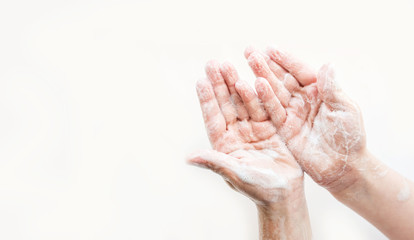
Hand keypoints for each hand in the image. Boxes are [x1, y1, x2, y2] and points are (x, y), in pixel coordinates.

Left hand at [188, 60, 303, 204]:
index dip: (207, 100)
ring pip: (244, 102)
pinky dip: (261, 93)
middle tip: (213, 63)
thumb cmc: (259, 189)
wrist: (286, 194)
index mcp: (224, 144)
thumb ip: (216, 162)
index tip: (201, 80)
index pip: (213, 118)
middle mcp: (237, 133)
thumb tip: (189, 158)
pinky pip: (265, 107)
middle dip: (219, 85)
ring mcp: (254, 129)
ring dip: (237, 84)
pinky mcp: (271, 127)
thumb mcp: (236, 174)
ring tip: (230, 64)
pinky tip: (255, 76)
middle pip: (226, 105)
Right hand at [245, 47, 366, 192]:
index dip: (286, 60)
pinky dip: (262, 99)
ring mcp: (292, 113)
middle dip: (266, 65)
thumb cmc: (349, 138)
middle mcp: (303, 100)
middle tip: (250, 51)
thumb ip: (332, 89)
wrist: (342, 167)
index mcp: (319, 91)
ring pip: (274, 92)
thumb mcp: (344, 110)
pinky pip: (271, 111)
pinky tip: (252, 86)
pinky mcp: (284, 128)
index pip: (300, 71)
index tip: (270, 48)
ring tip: (247, 64)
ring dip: (260, 77)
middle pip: (282, 78)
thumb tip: (327, 64)